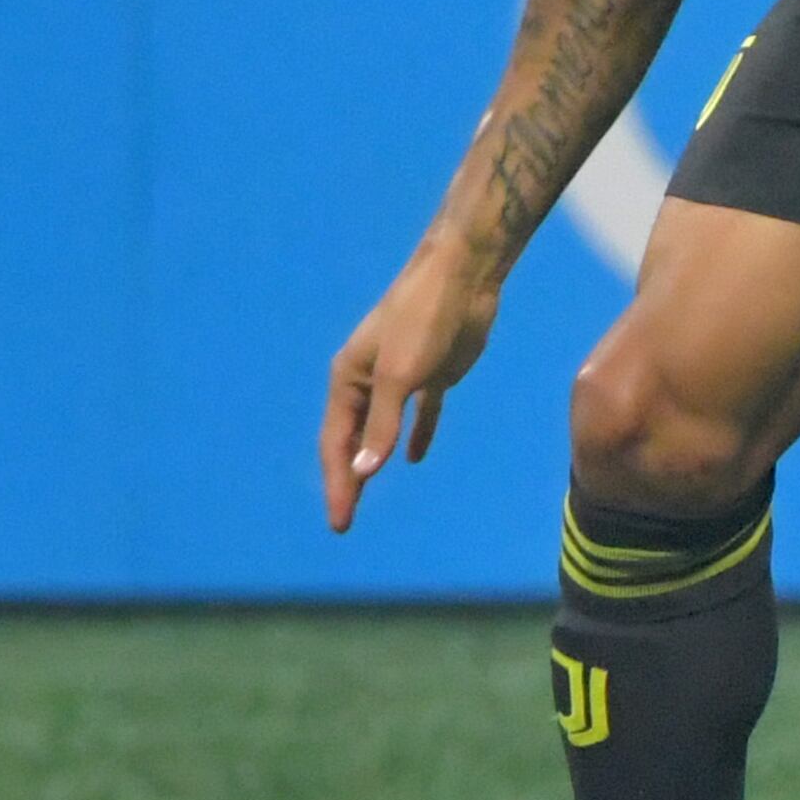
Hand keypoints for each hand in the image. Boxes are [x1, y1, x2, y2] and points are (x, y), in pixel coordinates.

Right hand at [319, 240, 500, 530]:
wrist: (463, 277)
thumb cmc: (424, 320)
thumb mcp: (401, 376)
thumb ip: (383, 424)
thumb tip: (363, 471)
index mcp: (349, 378)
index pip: (337, 443)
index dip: (337, 484)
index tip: (340, 521)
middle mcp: (368, 380)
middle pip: (354, 439)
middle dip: (348, 480)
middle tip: (345, 520)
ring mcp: (400, 377)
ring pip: (381, 429)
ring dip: (374, 461)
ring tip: (366, 495)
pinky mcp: (431, 374)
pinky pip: (418, 414)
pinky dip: (415, 434)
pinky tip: (415, 458)